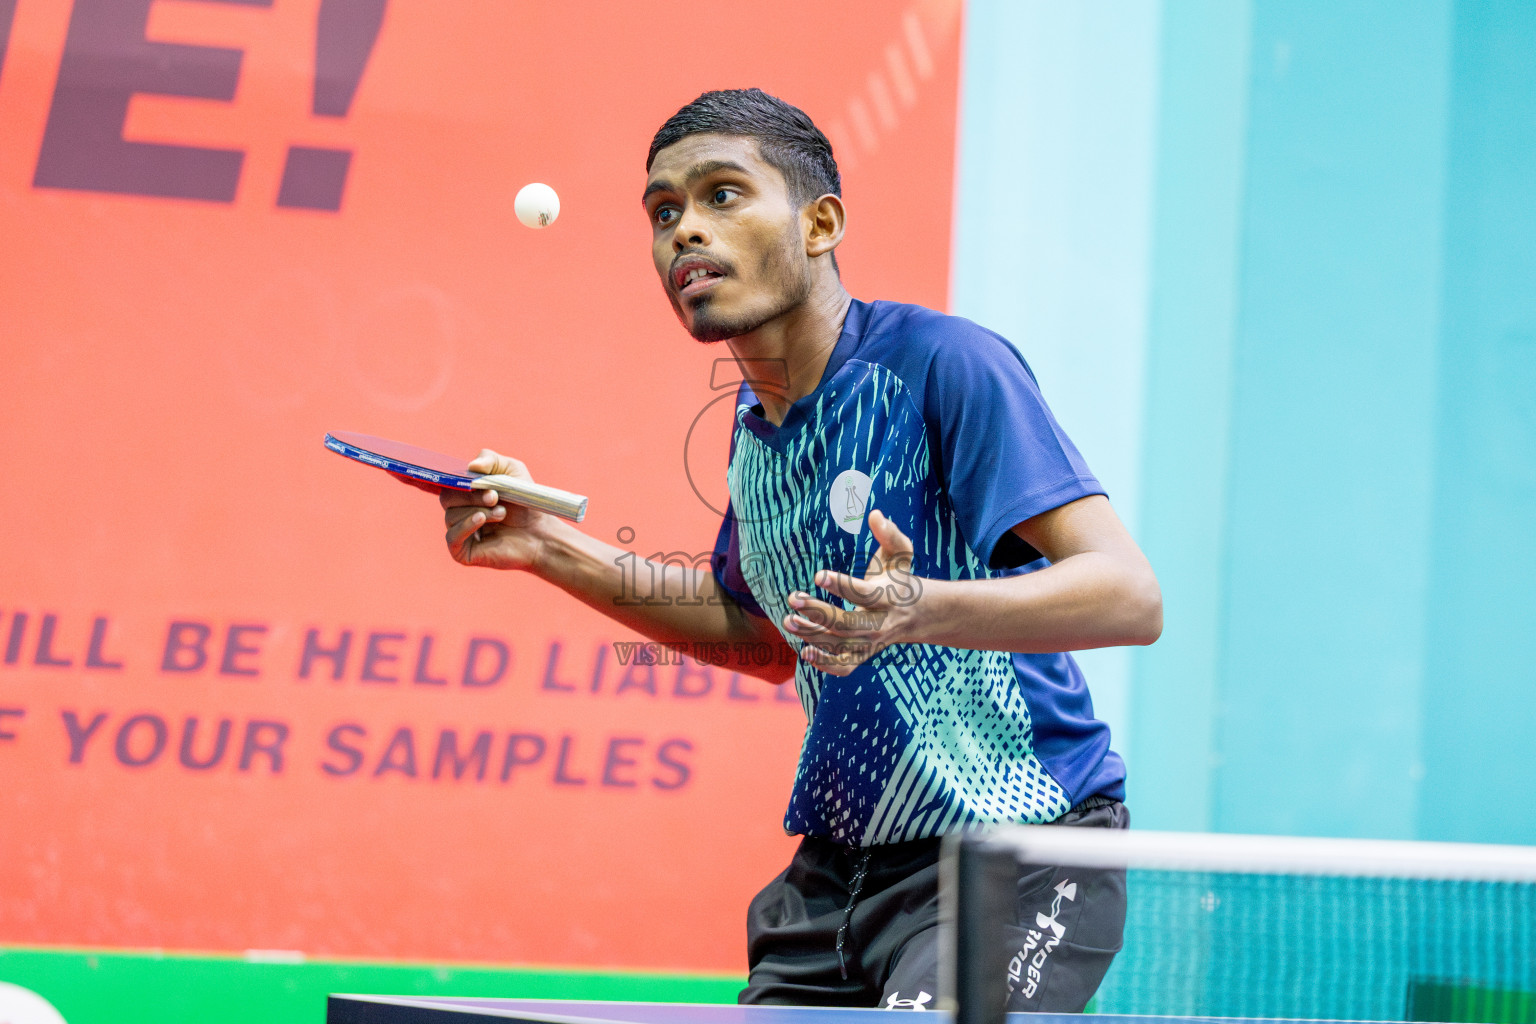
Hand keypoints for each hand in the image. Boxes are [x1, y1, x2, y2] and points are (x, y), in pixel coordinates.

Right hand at [439, 449, 551, 571]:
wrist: (540, 532)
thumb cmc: (525, 502)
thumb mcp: (512, 470)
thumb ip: (491, 459)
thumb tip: (471, 466)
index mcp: (464, 493)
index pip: (446, 482)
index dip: (454, 478)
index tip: (473, 478)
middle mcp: (458, 512)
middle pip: (447, 498)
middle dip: (471, 496)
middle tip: (494, 497)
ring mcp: (459, 533)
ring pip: (451, 517)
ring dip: (477, 511)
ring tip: (501, 513)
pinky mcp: (462, 552)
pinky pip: (452, 538)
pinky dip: (465, 526)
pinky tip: (481, 519)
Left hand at [783, 509, 926, 675]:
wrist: (918, 615)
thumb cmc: (900, 578)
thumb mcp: (900, 554)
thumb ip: (890, 534)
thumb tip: (874, 514)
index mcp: (887, 598)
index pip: (862, 594)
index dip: (840, 585)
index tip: (817, 575)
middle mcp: (879, 624)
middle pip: (846, 624)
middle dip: (817, 612)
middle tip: (792, 598)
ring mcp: (871, 643)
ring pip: (840, 645)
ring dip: (812, 635)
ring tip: (787, 620)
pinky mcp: (864, 655)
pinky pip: (844, 667)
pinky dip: (825, 664)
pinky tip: (805, 650)